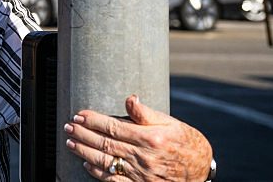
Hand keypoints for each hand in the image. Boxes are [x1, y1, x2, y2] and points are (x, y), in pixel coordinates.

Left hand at [65, 94, 212, 180]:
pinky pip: (115, 181)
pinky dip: (99, 173)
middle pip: (104, 144)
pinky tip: (87, 164)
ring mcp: (141, 174)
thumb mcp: (171, 123)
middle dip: (82, 134)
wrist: (203, 171)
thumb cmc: (187, 143)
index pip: (112, 127)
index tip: (79, 115)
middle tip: (68, 126)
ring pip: (105, 161)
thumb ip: (146, 113)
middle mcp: (143, 157)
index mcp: (149, 138)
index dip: (92, 121)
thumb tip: (130, 98)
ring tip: (70, 142)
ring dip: (84, 152)